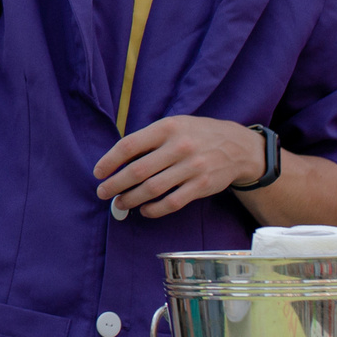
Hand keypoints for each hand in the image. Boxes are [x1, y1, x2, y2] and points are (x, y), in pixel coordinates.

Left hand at [95, 116, 266, 218]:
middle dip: (115, 184)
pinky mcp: (202, 186)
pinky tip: (145, 210)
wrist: (238, 146)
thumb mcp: (174, 125)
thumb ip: (149, 139)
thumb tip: (118, 161)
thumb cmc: (197, 135)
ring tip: (119, 203)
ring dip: (130, 199)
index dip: (109, 161)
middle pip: (137, 171)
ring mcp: (192, 167)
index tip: (98, 172)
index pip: (129, 145)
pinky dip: (154, 209)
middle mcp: (179, 147)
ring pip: (152, 189)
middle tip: (103, 192)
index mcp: (167, 128)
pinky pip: (172, 202)